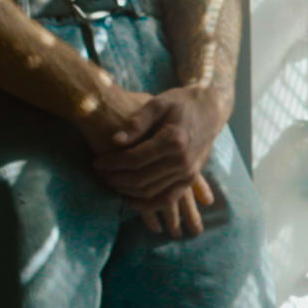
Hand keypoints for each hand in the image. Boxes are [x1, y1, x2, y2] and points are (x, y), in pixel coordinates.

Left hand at [90, 85, 226, 235]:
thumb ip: (137, 122)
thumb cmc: (181, 103)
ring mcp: (188, 173)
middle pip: (141, 179)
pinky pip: (166, 200)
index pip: (135, 159)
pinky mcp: (190, 180)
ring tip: (110, 182)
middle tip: (99, 173)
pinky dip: (146, 204)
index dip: (112, 163)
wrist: (210, 110)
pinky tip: (128, 198)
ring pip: (151, 192)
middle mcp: (183, 160)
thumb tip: (115, 140)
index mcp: (174, 140)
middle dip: (115, 178)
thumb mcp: (158, 103)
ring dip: (127, 191)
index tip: (96, 162)